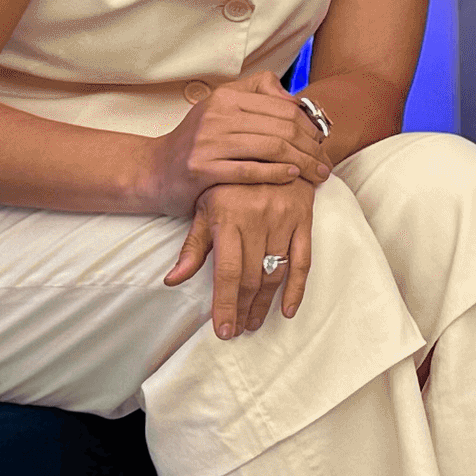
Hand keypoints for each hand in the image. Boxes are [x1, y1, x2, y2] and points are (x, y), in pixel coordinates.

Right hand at [143, 75, 325, 212]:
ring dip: (302, 163)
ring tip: (318, 175)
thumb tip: (293, 97)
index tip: (323, 142)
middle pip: (282, 128)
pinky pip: (250, 170)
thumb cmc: (197, 142)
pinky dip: (277, 173)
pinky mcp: (202, 169)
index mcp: (226, 97)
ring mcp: (208, 142)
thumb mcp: (220, 109)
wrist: (154, 170)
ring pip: (271, 148)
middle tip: (327, 162)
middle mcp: (217, 115)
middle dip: (312, 147)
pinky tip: (293, 177)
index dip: (310, 125)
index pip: (282, 107)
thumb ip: (255, 94)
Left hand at [173, 176, 314, 333]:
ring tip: (255, 321)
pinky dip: (297, 288)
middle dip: (243, 309)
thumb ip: (192, 245)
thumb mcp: (205, 206)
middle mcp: (258, 219)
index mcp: (229, 217)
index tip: (223, 330)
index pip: (228, 272)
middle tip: (238, 329)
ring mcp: (283, 219)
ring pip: (275, 273)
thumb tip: (172, 280)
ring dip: (265, 303)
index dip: (226, 305)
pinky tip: (287, 309)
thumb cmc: (230, 179)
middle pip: (251, 277)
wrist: (270, 144)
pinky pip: (303, 260)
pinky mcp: (304, 219)